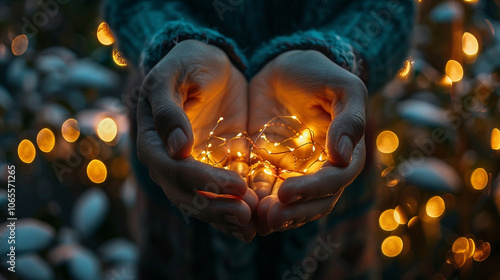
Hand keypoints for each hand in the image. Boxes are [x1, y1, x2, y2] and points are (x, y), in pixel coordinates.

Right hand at [136, 40, 256, 240]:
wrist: (209, 64)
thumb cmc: (187, 63)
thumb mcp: (174, 75)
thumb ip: (169, 109)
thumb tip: (176, 148)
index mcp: (154, 141)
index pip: (173, 170)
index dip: (203, 181)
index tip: (236, 185)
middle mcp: (169, 163)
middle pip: (187, 196)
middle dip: (216, 209)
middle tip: (247, 215)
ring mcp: (193, 169)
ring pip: (204, 204)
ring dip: (226, 218)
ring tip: (252, 227)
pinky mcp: (216, 168)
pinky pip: (222, 196)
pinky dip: (236, 212)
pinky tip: (255, 223)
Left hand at [248, 50, 367, 234]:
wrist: (283, 67)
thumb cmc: (318, 73)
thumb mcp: (342, 88)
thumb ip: (349, 119)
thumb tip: (342, 156)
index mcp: (344, 153)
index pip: (335, 180)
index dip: (313, 190)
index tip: (286, 191)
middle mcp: (321, 168)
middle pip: (313, 202)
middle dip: (293, 212)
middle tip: (268, 217)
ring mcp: (294, 171)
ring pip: (289, 204)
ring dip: (274, 215)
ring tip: (254, 218)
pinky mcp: (268, 166)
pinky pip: (263, 190)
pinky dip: (255, 201)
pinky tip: (240, 204)